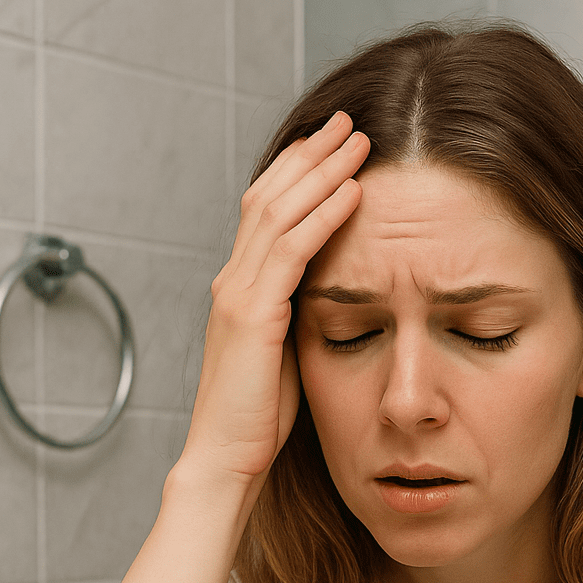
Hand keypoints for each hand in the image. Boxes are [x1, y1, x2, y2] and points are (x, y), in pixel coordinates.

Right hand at [184, 112, 370, 483]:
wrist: (224, 461)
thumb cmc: (257, 420)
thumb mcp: (283, 355)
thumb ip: (297, 316)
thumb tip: (330, 294)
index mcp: (240, 289)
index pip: (265, 210)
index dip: (297, 171)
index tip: (333, 144)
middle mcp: (232, 281)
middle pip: (269, 194)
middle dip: (310, 154)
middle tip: (347, 121)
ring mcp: (238, 295)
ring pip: (279, 211)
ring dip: (322, 172)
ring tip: (358, 141)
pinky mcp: (252, 316)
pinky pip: (292, 252)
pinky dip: (323, 217)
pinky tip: (353, 193)